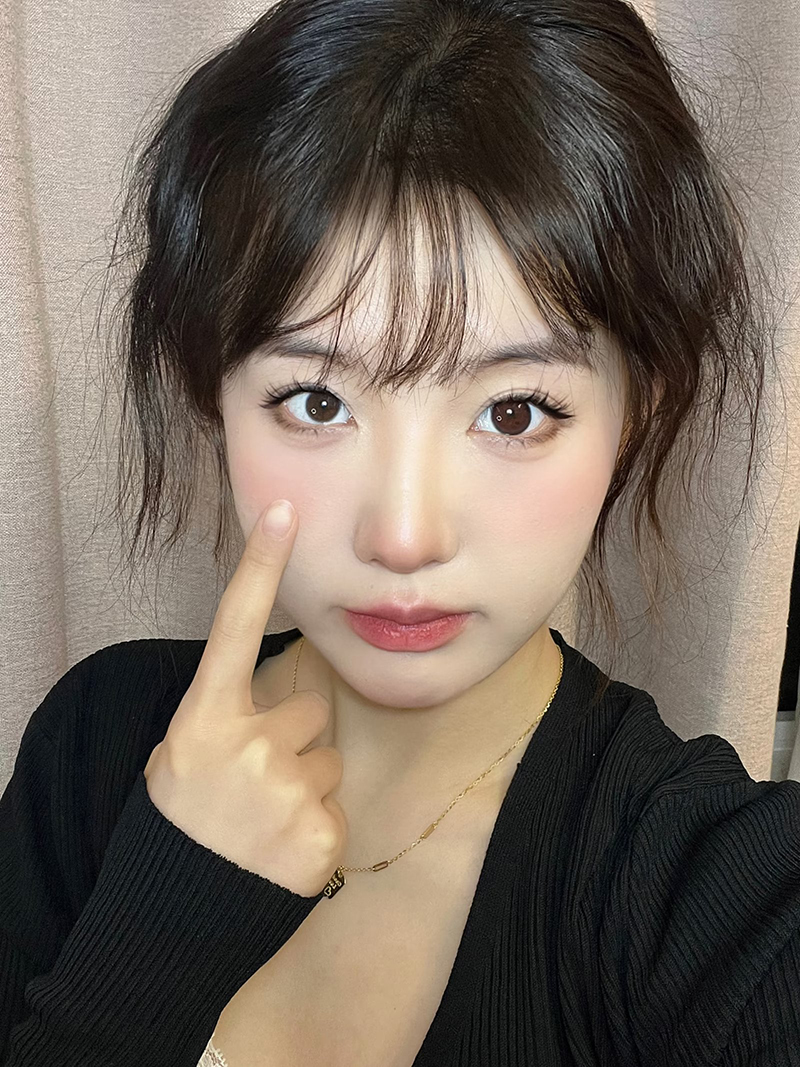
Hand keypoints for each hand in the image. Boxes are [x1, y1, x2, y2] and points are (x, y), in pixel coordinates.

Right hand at [143, 499, 346, 896]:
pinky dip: (315, 824)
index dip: (260, 564)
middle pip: (309, 708)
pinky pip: (336, 804)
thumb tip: (275, 696)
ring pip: (328, 757)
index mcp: (205, 718)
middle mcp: (248, 744)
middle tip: (255, 781)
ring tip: (267, 818)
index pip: (236, 624)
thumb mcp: (178, 758)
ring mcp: (287, 789)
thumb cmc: (180, 823)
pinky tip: (282, 848)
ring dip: (306, 781)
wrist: (176, 914)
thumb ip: (226, 716)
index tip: (283, 510)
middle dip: (291, 738)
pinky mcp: (322, 832)